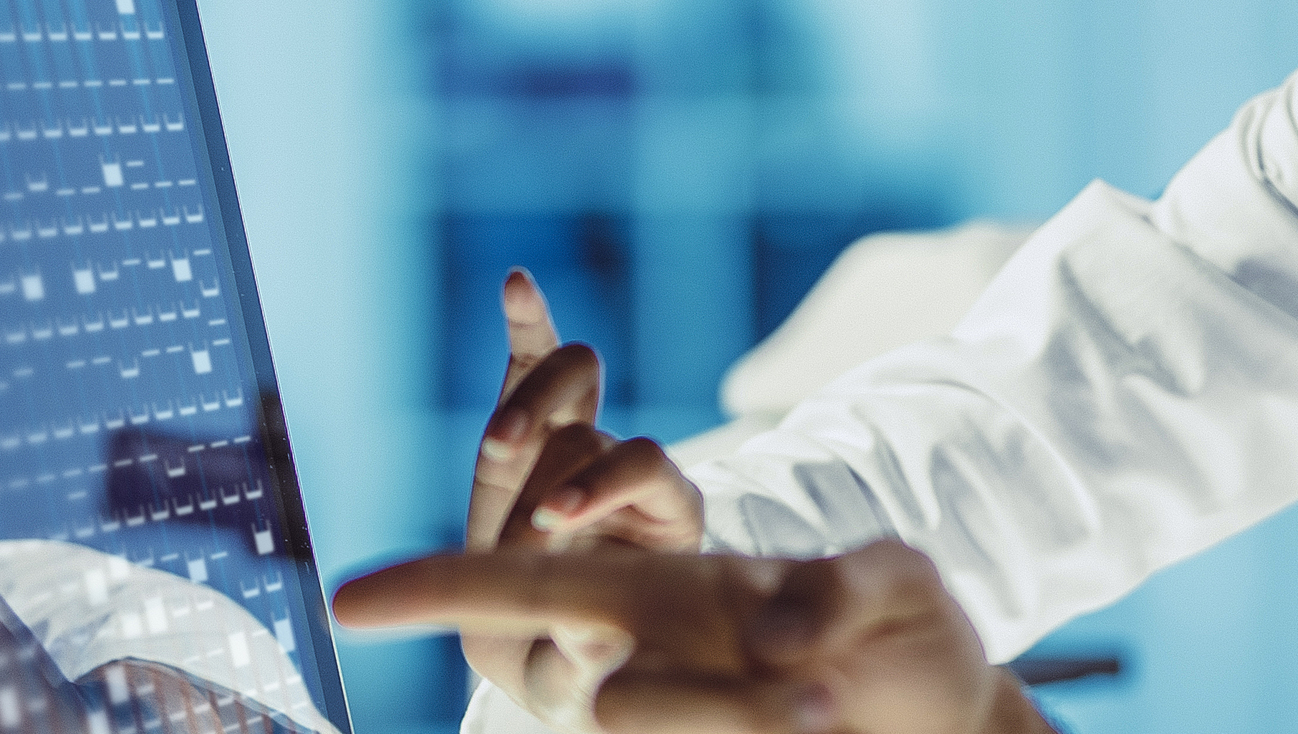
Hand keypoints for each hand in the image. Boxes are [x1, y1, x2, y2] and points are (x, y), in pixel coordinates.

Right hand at [336, 540, 1047, 733]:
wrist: (951, 717)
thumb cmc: (908, 632)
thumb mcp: (901, 585)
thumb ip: (842, 593)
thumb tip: (763, 638)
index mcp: (671, 588)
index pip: (535, 579)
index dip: (440, 586)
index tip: (347, 598)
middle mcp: (656, 660)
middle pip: (621, 699)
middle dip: (720, 710)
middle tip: (824, 701)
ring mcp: (683, 716)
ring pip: (656, 726)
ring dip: (766, 726)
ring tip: (837, 711)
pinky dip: (760, 733)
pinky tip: (814, 718)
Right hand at [468, 271, 706, 721]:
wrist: (550, 655)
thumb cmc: (573, 675)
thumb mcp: (578, 683)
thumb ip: (588, 665)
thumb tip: (600, 641)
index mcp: (669, 517)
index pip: (645, 467)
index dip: (600, 488)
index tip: (551, 526)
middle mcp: (631, 468)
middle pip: (601, 423)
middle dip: (552, 458)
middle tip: (520, 496)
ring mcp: (582, 440)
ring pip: (567, 385)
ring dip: (526, 409)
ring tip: (497, 447)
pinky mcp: (533, 425)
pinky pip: (533, 361)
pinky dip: (527, 326)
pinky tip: (517, 284)